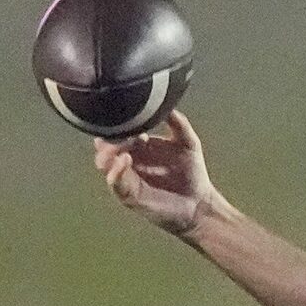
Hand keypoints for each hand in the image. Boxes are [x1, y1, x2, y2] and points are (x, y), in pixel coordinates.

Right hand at [96, 111, 220, 237]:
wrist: (198, 202)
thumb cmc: (192, 173)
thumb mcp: (188, 142)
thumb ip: (178, 123)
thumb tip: (167, 103)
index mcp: (141, 146)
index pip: (123, 133)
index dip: (117, 127)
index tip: (115, 119)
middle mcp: (131, 161)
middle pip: (110, 149)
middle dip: (107, 143)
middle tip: (107, 139)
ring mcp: (128, 178)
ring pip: (107, 166)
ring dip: (107, 157)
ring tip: (115, 151)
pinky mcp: (129, 196)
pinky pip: (116, 184)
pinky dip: (115, 173)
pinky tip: (123, 161)